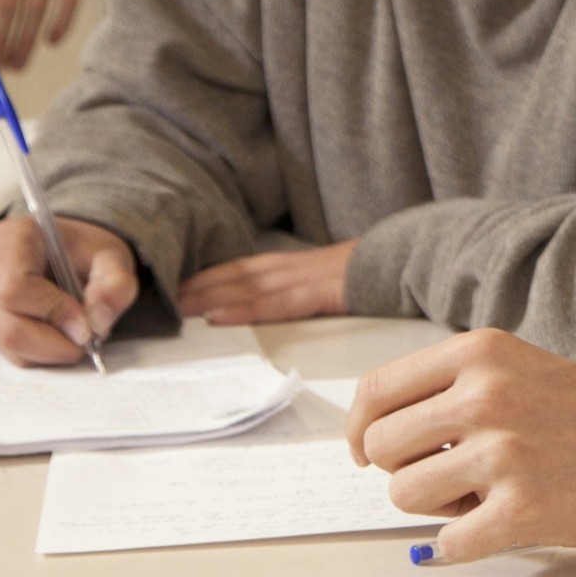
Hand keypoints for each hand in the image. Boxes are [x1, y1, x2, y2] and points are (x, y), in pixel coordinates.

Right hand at [0, 214, 137, 364]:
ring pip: (6, 343)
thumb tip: (97, 322)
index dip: (52, 312)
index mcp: (12, 238)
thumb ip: (115, 285)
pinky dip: (38, 352)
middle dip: (53, 342)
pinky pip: (6, 349)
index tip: (86, 323)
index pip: (14, 288)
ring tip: (75, 334)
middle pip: (7, 325)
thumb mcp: (112, 259)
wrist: (69, 251)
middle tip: (87, 339)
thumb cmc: (84, 251)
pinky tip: (58, 334)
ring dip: (48, 350)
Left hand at [176, 239, 356, 323]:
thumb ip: (310, 283)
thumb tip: (284, 298)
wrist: (411, 259)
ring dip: (210, 296)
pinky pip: (276, 304)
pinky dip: (244, 310)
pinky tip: (218, 317)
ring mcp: (308, 278)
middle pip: (238, 274)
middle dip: (200, 285)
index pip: (245, 267)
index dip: (211, 275)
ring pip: (249, 287)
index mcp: (298, 264)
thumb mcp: (337, 275)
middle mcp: (296, 267)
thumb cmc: (373, 271)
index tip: (180, 284)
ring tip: (179, 306)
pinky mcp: (322, 293)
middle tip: (164, 296)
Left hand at [347, 329, 575, 561]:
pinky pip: (447, 542)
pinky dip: (466, 542)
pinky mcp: (522, 510)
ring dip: (439, 505)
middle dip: (407, 469)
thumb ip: (456, 388)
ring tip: (490, 492)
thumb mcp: (522, 368)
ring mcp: (504, 453)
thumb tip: (381, 433)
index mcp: (482, 352)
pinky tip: (504, 523)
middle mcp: (486, 394)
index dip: (363, 429)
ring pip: (405, 495)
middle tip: (453, 473)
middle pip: (381, 447)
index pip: (376, 391)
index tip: (371, 450)